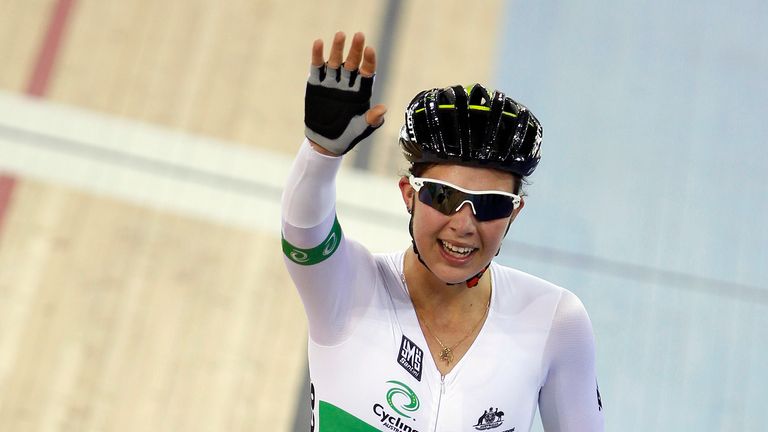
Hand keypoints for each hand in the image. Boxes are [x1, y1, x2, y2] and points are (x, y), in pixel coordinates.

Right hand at [305, 31, 387, 155]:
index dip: (369, 61)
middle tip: (359, 35)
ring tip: (341, 35)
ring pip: (335, 61)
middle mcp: (347, 83)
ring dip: (338, 48)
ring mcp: (331, 82)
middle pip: (352, 62)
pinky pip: (317, 67)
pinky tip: (319, 43)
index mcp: (361, 91)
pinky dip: (317, 56)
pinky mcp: (316, 84)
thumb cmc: (348, 135)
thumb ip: (372, 119)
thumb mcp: (361, 128)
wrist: (326, 142)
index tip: (370, 50)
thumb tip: (383, 109)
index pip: (367, 72)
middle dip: (356, 49)